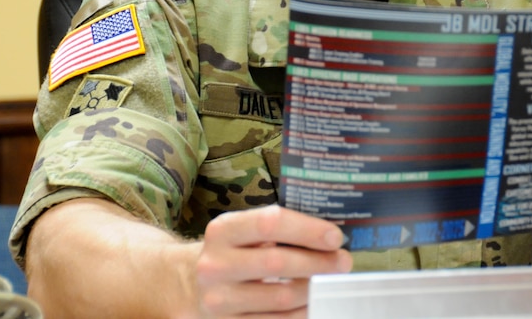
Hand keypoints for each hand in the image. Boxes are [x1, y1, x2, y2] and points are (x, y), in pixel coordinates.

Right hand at [197, 204, 352, 317]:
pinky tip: (313, 304)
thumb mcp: (242, 231)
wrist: (188, 285)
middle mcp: (216, 265)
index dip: (307, 229)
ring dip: (314, 290)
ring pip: (281, 298)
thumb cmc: (232, 251)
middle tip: (344, 262)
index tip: (335, 236)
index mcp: (223, 230)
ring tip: (331, 284)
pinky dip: (301, 314)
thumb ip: (278, 229)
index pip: (270, 222)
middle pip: (278, 262)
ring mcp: (219, 300)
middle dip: (319, 262)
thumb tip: (331, 237)